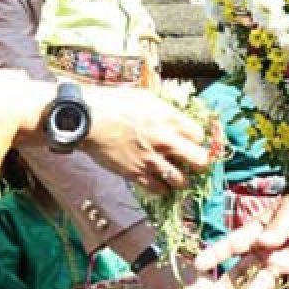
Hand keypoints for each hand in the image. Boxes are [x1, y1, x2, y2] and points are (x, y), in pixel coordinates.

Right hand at [82, 85, 207, 193]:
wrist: (88, 120)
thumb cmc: (114, 103)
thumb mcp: (145, 98)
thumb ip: (164, 111)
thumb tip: (176, 119)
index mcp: (169, 118)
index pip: (200, 136)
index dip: (196, 139)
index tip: (190, 141)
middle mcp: (165, 140)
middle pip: (200, 160)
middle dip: (199, 162)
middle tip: (192, 162)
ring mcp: (152, 159)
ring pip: (182, 180)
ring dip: (180, 178)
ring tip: (174, 174)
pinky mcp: (136, 174)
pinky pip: (158, 190)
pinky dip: (161, 188)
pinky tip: (157, 181)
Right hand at [195, 171, 288, 288]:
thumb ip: (278, 225)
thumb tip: (263, 242)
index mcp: (258, 230)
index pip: (234, 243)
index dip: (216, 253)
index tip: (198, 265)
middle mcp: (266, 250)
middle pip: (243, 270)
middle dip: (227, 285)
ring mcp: (284, 262)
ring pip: (264, 283)